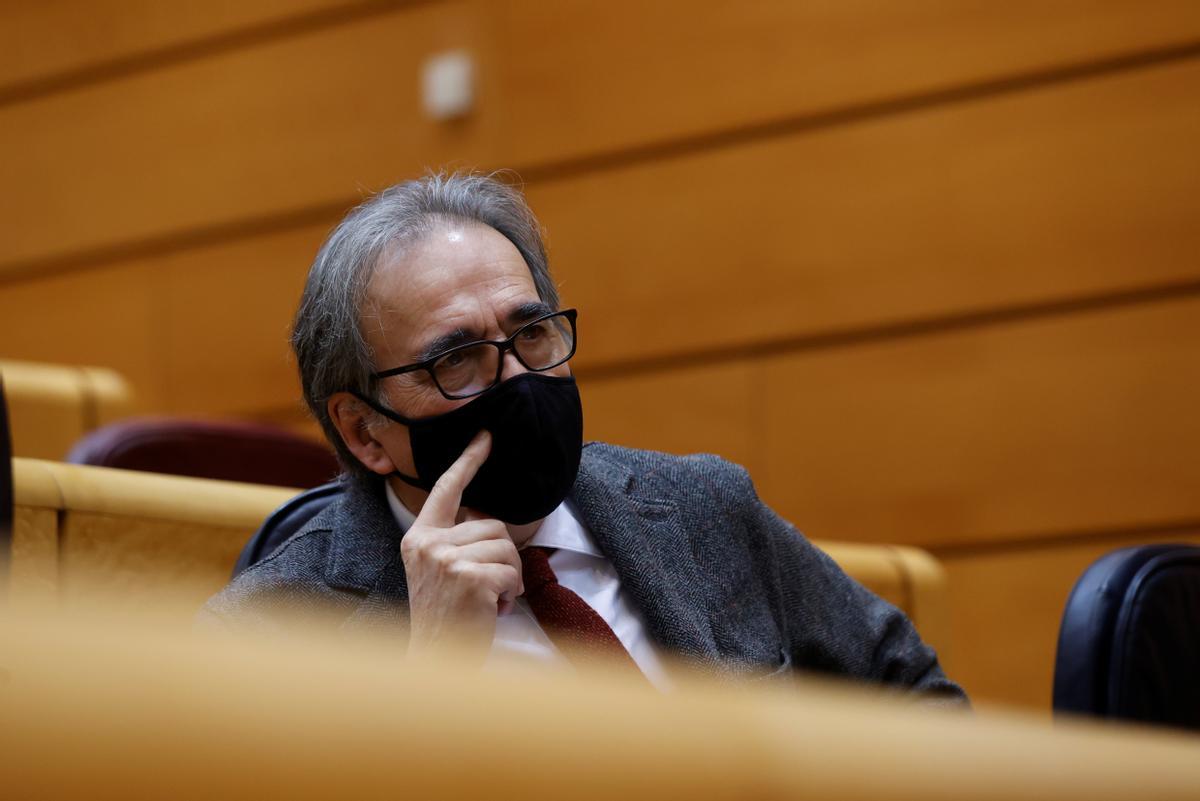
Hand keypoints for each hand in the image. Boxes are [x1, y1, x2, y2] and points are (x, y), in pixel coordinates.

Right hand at [400, 431, 522, 661]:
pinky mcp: (469, 578)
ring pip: (507, 547)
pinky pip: (511, 571)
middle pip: (494, 525)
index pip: (446, 489)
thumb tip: (489, 521)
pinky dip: (510, 592)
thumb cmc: (444, 619)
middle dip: (504, 557)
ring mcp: (448, 559)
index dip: (468, 461)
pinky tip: (492, 610)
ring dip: (509, 576)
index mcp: (419, 537)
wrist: (434, 662)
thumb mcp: (438, 572)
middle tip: (488, 588)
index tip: (485, 437)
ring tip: (488, 600)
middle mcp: (429, 543)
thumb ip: (455, 542)